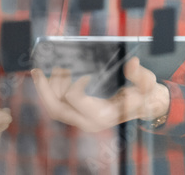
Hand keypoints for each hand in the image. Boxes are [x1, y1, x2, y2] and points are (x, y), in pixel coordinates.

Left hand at [30, 57, 169, 132]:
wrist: (144, 106)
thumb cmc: (144, 93)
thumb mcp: (147, 83)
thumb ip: (140, 75)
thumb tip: (132, 63)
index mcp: (102, 115)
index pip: (75, 99)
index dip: (73, 83)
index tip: (83, 71)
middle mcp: (88, 122)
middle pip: (56, 109)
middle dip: (44, 89)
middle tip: (37, 70)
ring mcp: (81, 120)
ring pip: (54, 108)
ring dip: (47, 88)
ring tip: (51, 68)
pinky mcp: (78, 116)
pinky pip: (57, 106)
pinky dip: (51, 92)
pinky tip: (52, 76)